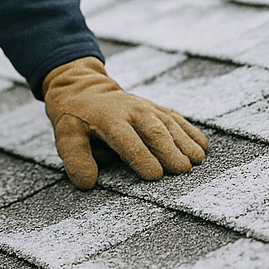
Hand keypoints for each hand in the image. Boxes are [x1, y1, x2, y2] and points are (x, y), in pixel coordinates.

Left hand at [43, 57, 208, 188]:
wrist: (83, 86)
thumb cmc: (75, 117)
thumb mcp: (66, 135)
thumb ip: (75, 158)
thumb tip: (88, 182)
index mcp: (109, 119)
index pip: (126, 140)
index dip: (141, 157)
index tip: (154, 176)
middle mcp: (131, 111)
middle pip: (154, 131)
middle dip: (170, 150)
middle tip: (184, 171)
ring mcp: (146, 107)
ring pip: (169, 124)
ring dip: (185, 141)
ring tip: (198, 160)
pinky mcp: (155, 108)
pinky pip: (176, 118)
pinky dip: (190, 131)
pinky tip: (203, 145)